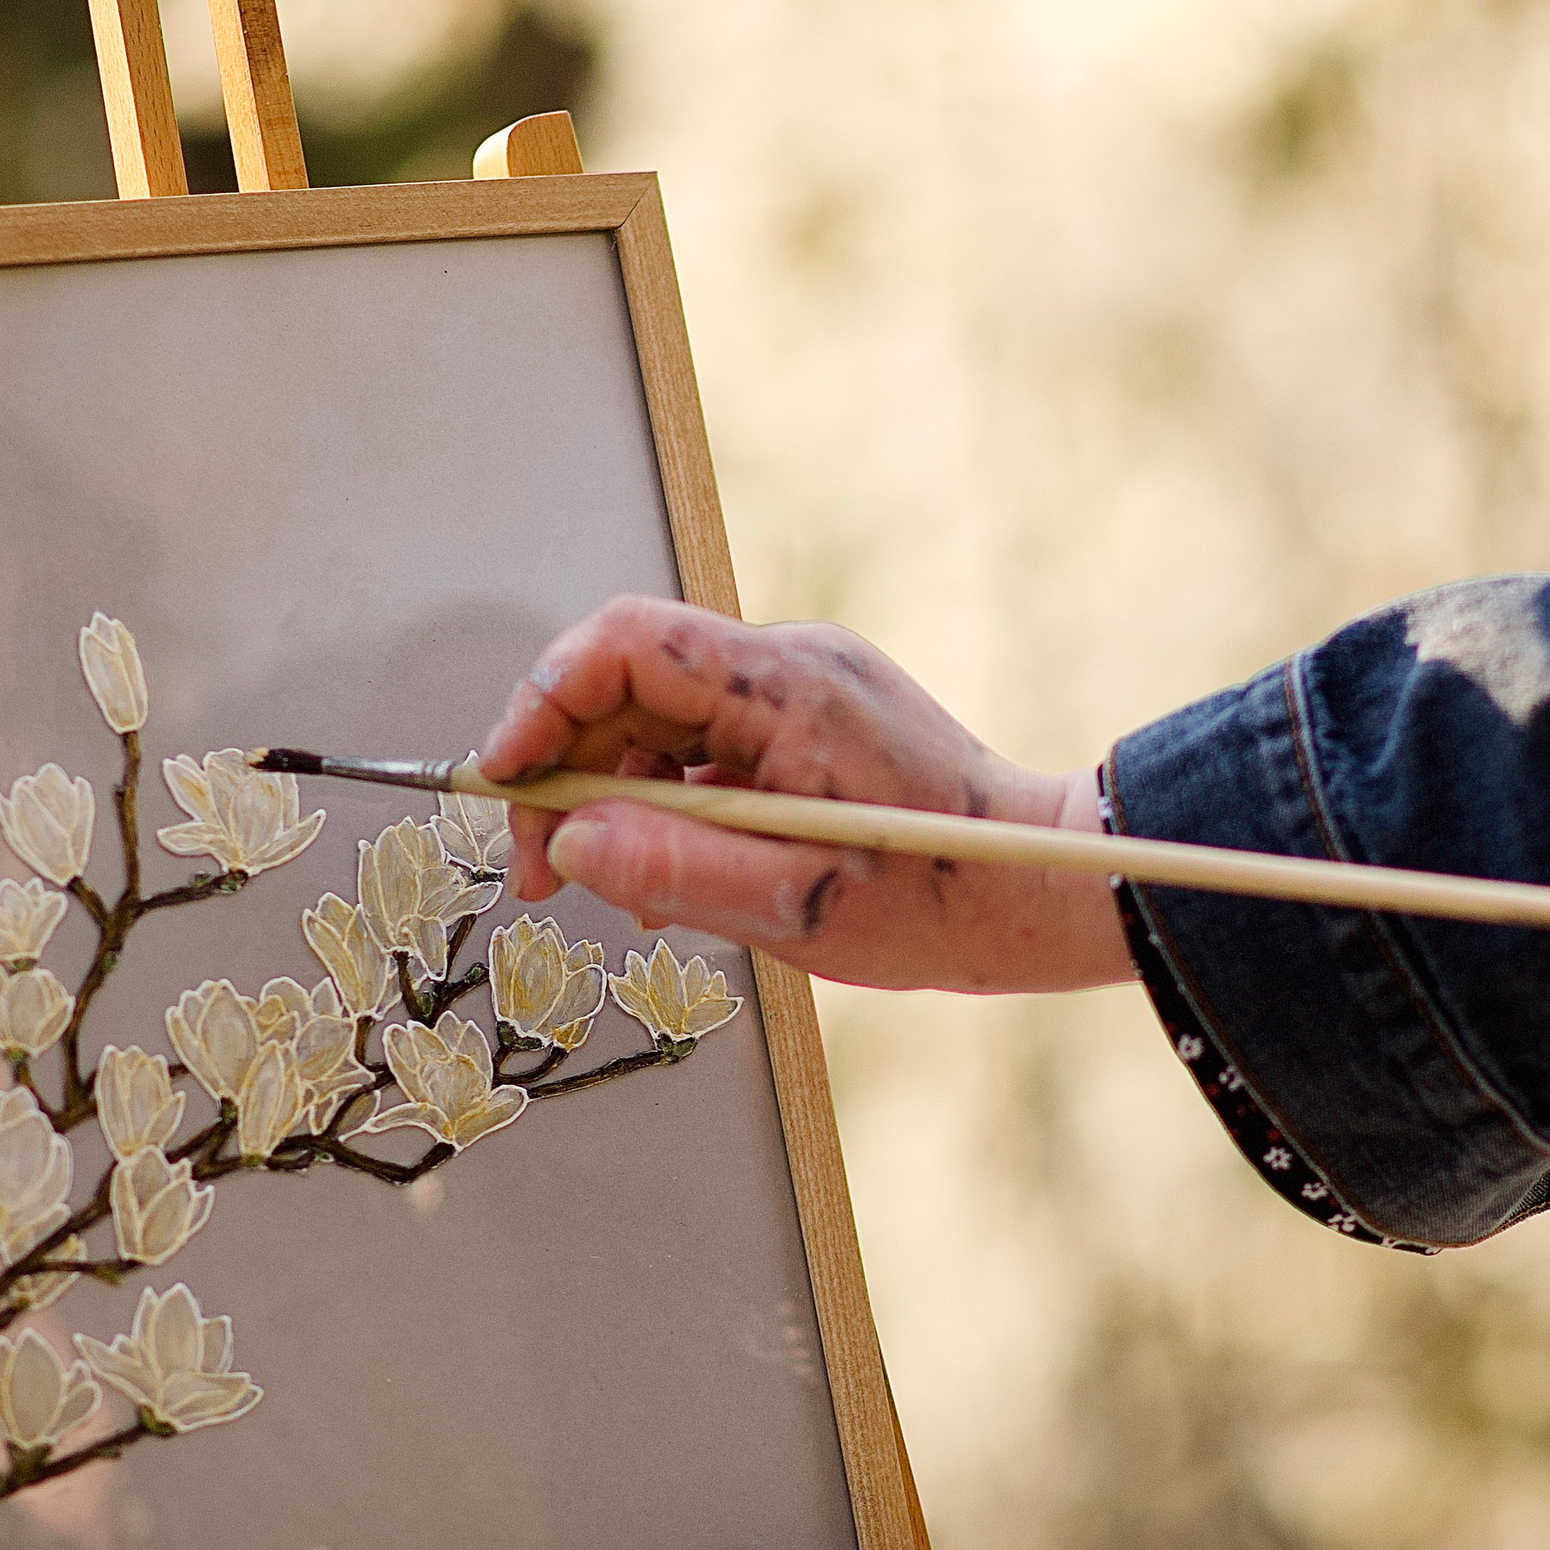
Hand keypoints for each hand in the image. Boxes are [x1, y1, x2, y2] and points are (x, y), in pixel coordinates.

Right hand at [478, 597, 1135, 992]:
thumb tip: (568, 840)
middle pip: (628, 680)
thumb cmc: (942, 899)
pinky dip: (668, 800)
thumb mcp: (794, 905)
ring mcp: (803, 688)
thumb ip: (671, 868)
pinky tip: (672, 873)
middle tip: (543, 869)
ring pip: (659, 717)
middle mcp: (791, 665)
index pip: (624, 644)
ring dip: (615, 796)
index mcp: (786, 688)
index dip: (542, 704)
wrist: (1045, 890)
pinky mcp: (811, 721)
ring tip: (617, 889)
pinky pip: (706, 742)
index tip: (505, 784)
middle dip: (567, 769)